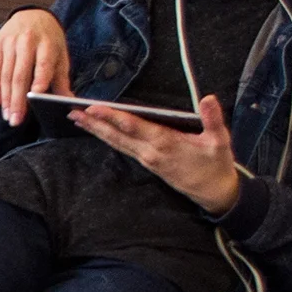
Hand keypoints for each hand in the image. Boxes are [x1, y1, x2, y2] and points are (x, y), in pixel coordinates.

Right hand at [0, 8, 70, 125]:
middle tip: (16, 119)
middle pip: (20, 74)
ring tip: (7, 115)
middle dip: (17, 99)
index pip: (43, 63)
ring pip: (6, 75)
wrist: (31, 15)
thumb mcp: (60, 54)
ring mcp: (9, 43)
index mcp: (47, 43)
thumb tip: (68, 102)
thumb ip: (62, 79)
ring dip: (5, 98)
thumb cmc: (48, 39)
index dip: (39, 79)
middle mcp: (27, 41)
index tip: (35, 95)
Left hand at [72, 95, 242, 212]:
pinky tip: (99, 131)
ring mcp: (147, 159)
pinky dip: (109, 138)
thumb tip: (208, 98)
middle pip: (117, 136)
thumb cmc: (216, 164)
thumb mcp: (220, 141)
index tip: (93, 108)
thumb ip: (213, 119)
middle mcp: (150, 152)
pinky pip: (123, 148)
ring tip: (78, 119)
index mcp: (165, 144)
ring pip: (117, 143)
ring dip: (97, 131)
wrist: (214, 192)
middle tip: (71, 112)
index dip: (112, 117)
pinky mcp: (147, 163)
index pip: (133, 127)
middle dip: (94, 124)